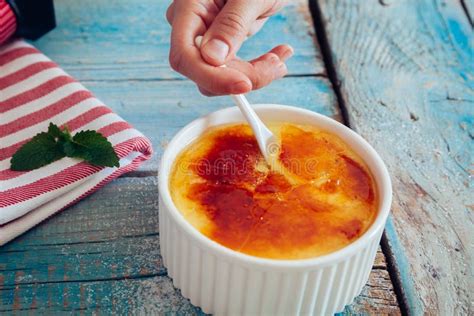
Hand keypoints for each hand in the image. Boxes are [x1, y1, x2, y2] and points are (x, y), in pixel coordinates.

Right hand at [166, 0, 292, 95]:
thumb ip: (232, 24)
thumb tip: (212, 58)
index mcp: (190, 6)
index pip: (184, 56)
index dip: (211, 77)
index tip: (243, 85)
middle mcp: (191, 24)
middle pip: (204, 71)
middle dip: (242, 76)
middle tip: (277, 65)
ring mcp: (205, 35)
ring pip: (219, 75)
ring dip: (253, 74)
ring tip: (281, 57)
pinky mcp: (220, 43)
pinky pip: (231, 68)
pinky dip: (256, 68)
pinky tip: (278, 55)